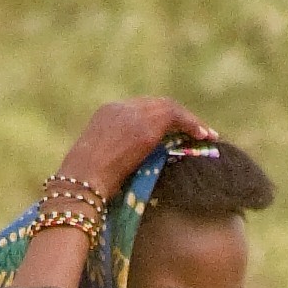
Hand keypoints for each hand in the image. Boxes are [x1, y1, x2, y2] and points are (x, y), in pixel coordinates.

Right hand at [59, 98, 218, 196]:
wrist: (81, 181)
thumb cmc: (85, 182)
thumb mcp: (101, 161)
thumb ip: (119, 153)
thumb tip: (132, 165)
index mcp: (106, 113)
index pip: (140, 109)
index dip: (161, 119)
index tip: (174, 131)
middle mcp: (119, 107)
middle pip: (156, 104)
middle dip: (178, 118)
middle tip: (196, 131)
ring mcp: (132, 114)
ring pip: (169, 107)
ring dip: (190, 121)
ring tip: (205, 135)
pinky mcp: (145, 127)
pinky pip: (176, 116)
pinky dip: (191, 124)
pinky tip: (203, 136)